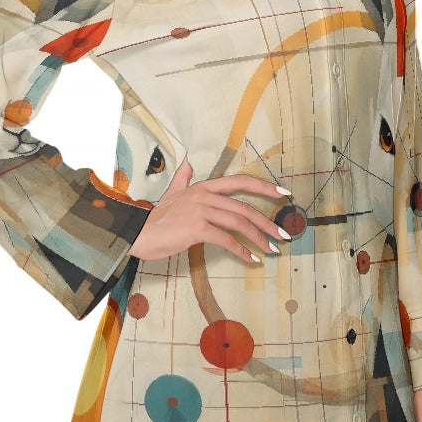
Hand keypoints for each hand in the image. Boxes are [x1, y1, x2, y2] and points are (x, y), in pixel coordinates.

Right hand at [128, 155, 292, 263]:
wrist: (137, 233)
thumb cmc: (156, 218)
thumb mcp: (171, 192)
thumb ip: (183, 178)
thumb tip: (188, 162)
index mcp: (203, 186)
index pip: (240, 182)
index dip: (264, 187)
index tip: (284, 194)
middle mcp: (204, 195)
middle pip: (244, 207)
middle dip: (267, 222)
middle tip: (283, 234)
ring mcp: (201, 211)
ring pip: (239, 223)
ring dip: (259, 238)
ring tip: (271, 249)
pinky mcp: (197, 229)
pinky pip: (227, 240)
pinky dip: (242, 251)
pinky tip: (252, 259)